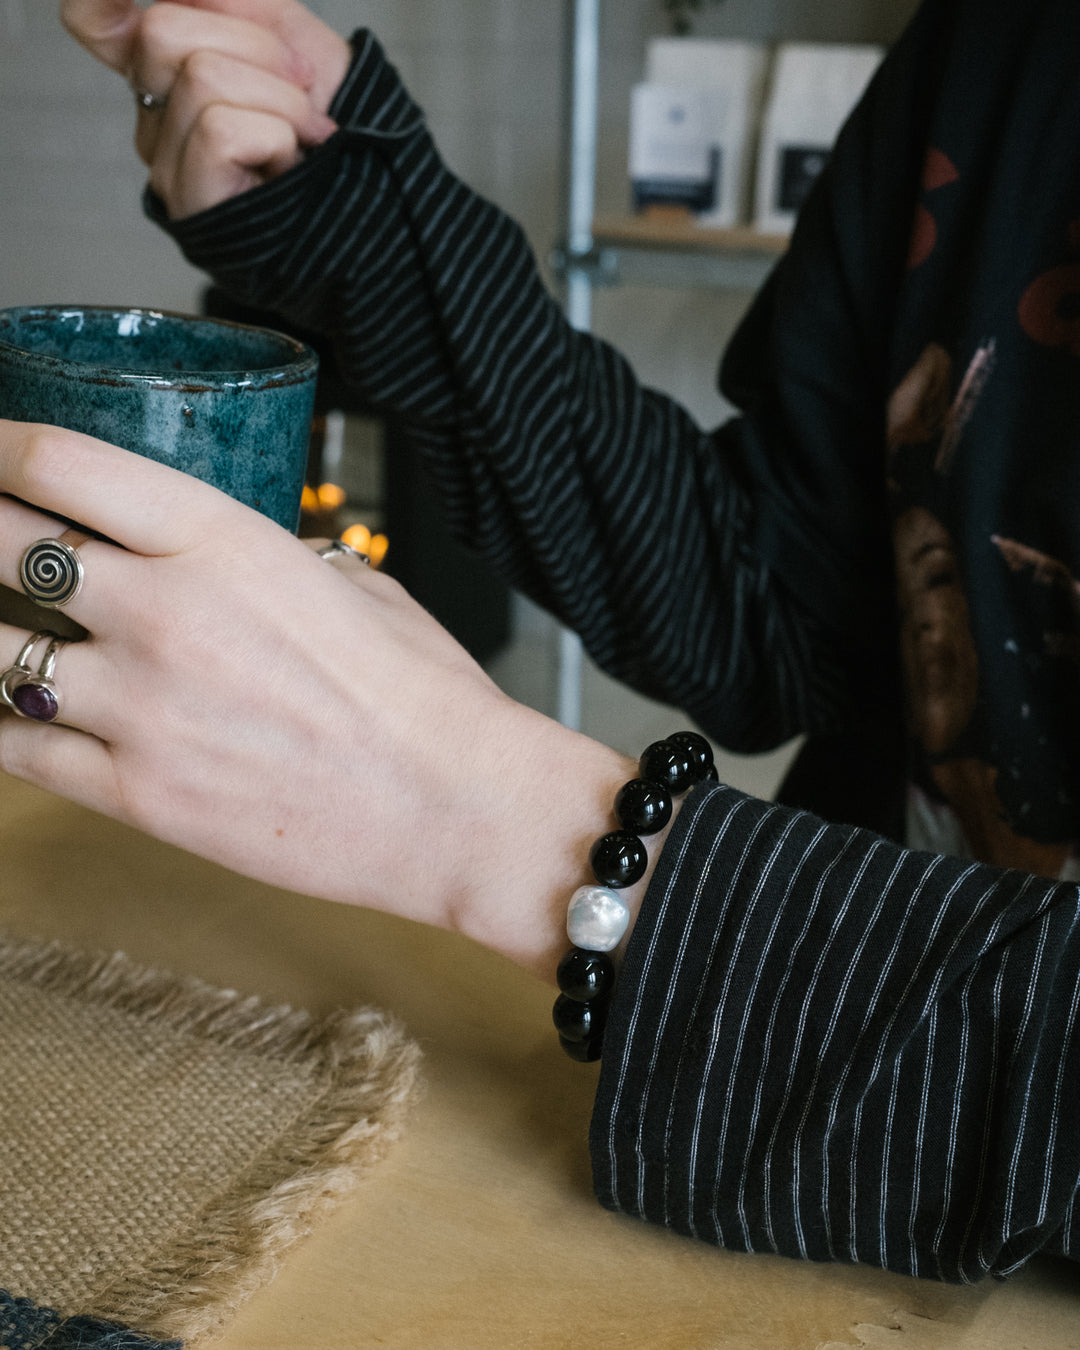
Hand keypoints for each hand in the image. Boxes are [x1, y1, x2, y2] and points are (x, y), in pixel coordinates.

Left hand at [0, 422, 638, 979]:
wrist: (455, 806)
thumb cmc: (423, 694)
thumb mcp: (355, 585)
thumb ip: (268, 561)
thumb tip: (225, 565)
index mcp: (223, 542)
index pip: (60, 462)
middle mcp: (164, 613)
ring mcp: (143, 708)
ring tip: (0, 633)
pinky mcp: (139, 796)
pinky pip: (18, 749)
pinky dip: (3, 726)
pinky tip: (13, 714)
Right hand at [60, 0, 350, 216]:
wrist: (372, 190)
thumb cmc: (330, 118)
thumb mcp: (289, 35)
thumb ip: (235, 1)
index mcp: (168, 65)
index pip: (92, 20)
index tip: (122, 2)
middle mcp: (154, 112)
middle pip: (162, 29)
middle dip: (256, 45)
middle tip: (300, 88)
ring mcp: (166, 160)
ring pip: (202, 76)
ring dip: (282, 98)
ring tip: (306, 133)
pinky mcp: (191, 200)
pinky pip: (221, 128)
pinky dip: (277, 135)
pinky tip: (289, 162)